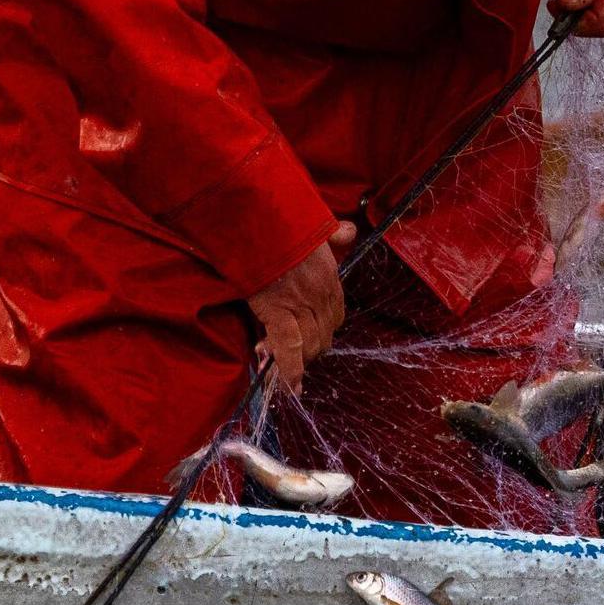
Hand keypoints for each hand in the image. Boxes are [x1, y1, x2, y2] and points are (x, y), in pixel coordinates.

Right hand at [244, 219, 355, 398]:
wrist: (257, 218)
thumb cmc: (282, 221)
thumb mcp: (314, 225)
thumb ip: (333, 234)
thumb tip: (346, 231)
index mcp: (329, 276)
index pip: (336, 315)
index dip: (324, 327)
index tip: (310, 332)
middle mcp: (321, 294)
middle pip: (325, 334)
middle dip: (311, 347)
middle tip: (291, 352)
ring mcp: (301, 304)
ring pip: (311, 345)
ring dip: (300, 358)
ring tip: (285, 365)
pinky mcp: (278, 311)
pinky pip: (289, 347)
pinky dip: (290, 369)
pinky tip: (291, 387)